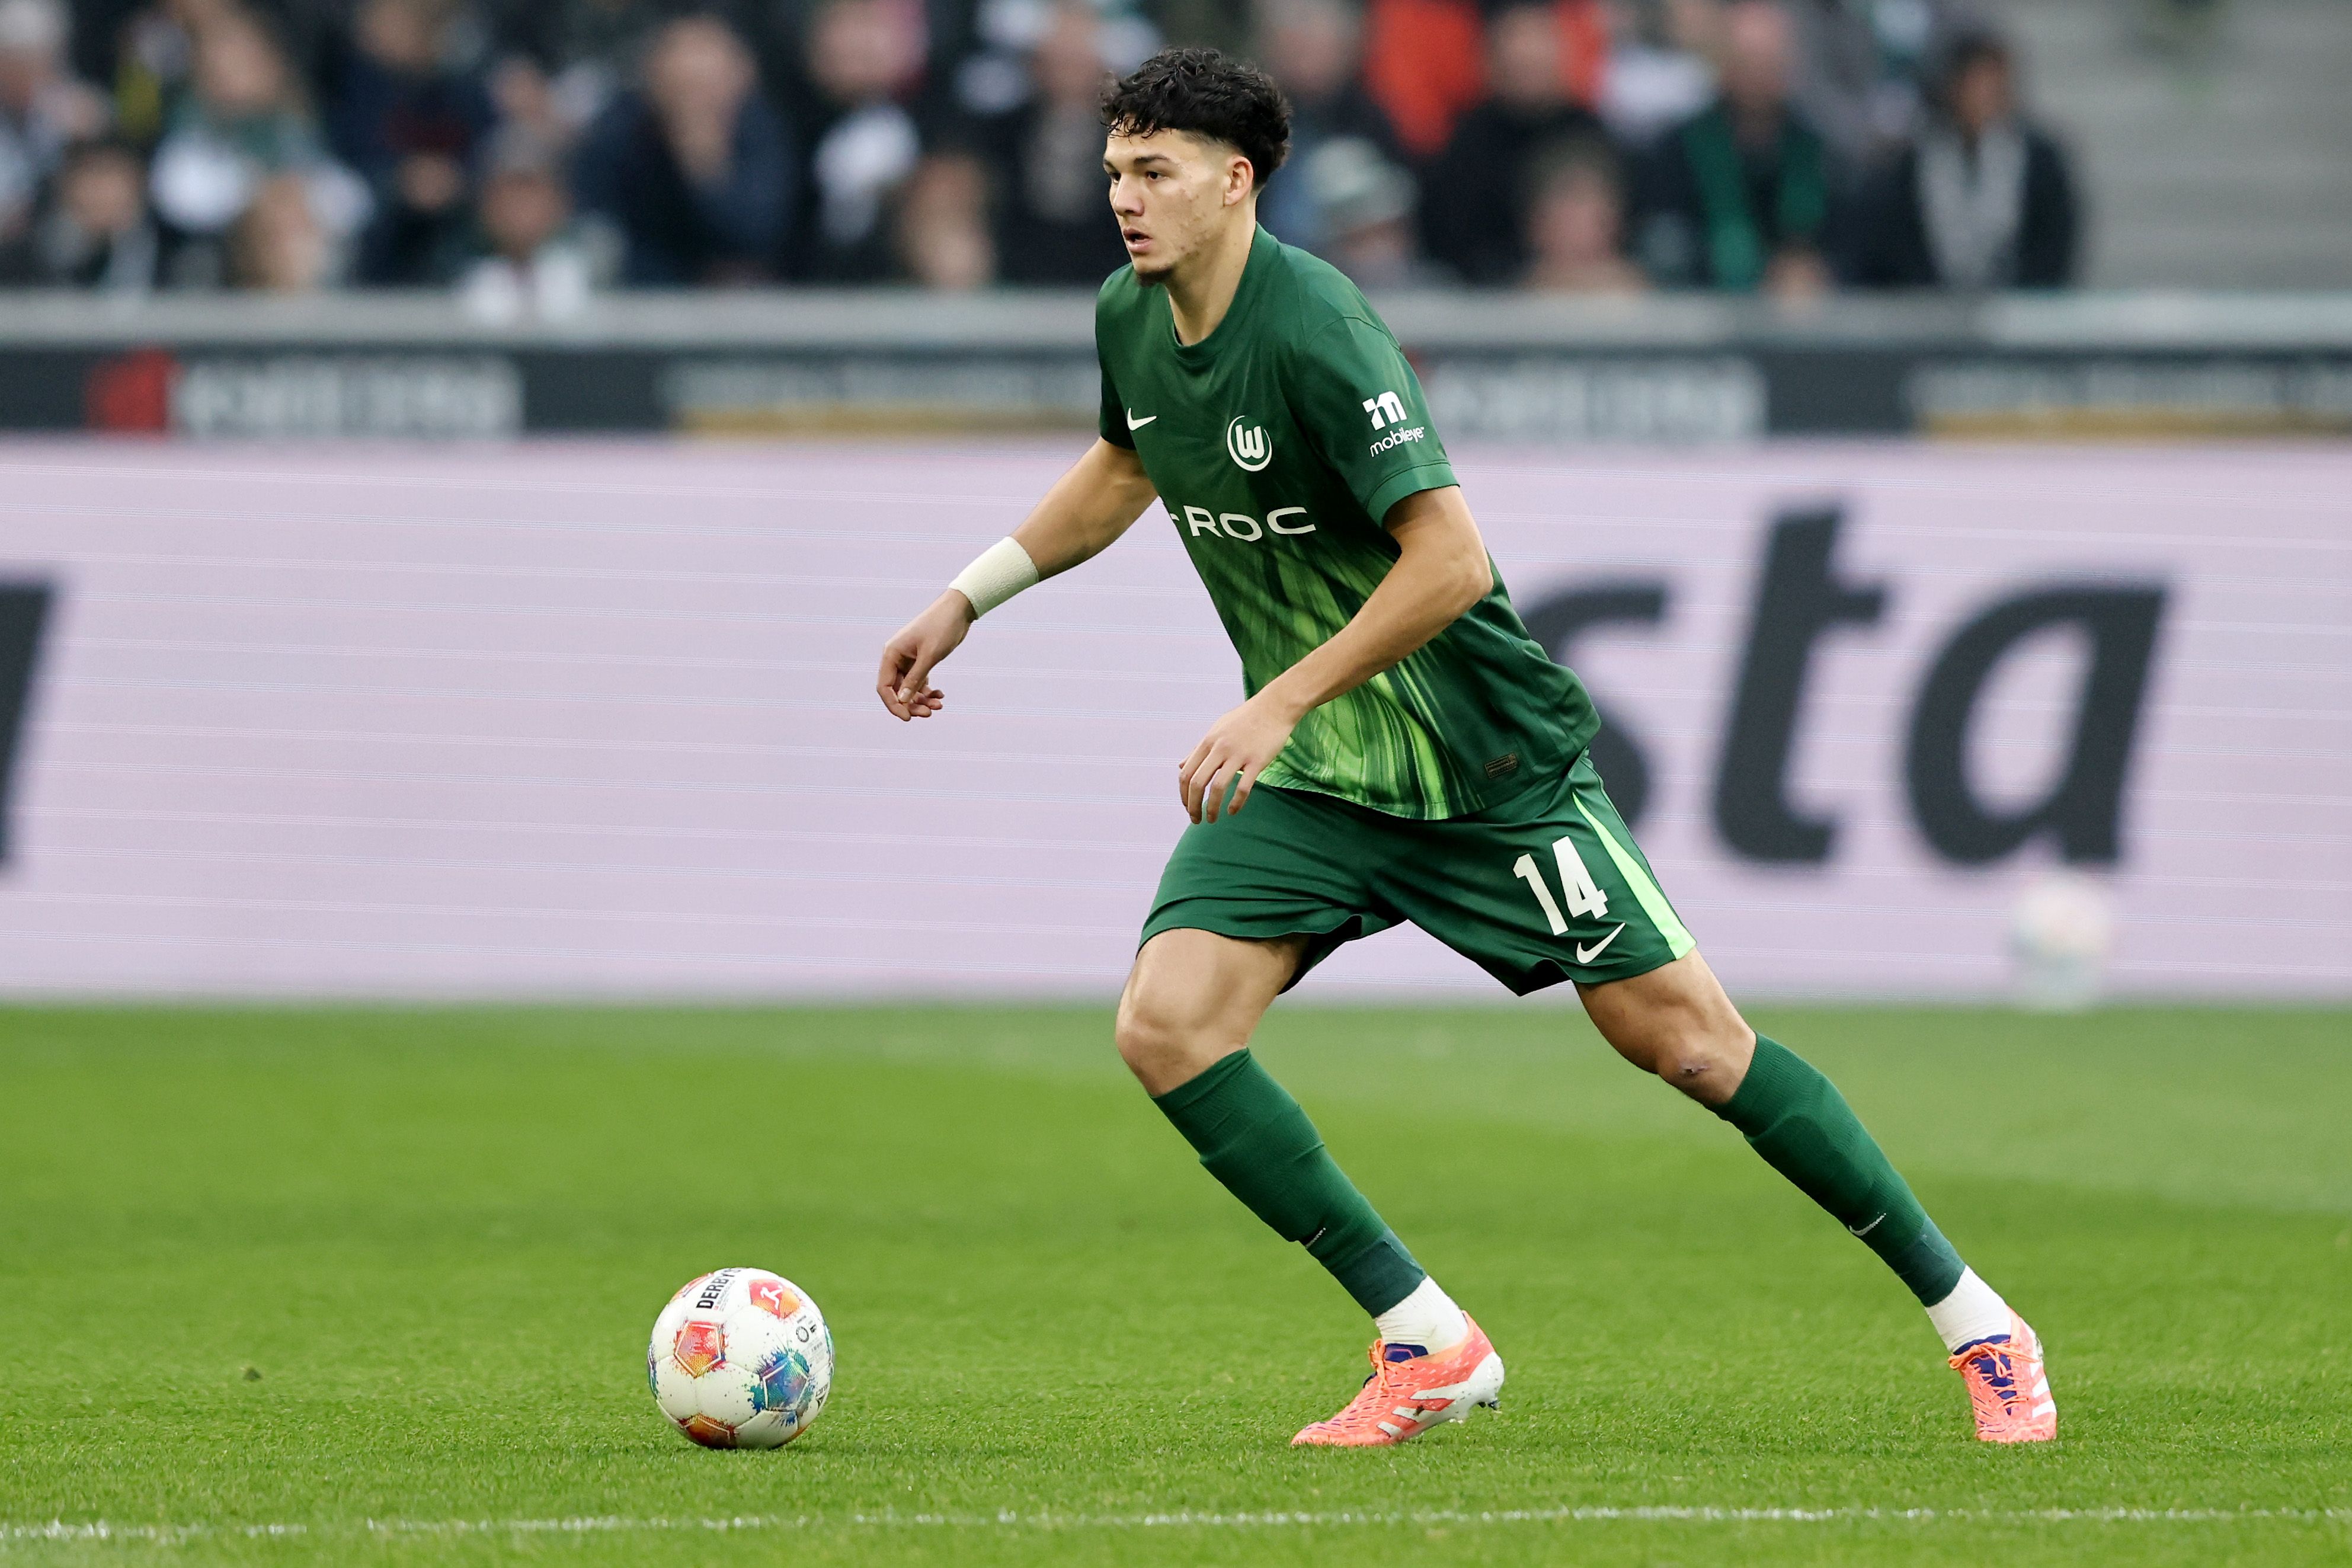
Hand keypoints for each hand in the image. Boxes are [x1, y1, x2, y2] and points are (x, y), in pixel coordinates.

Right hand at [876, 591, 971, 720]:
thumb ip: (915, 679)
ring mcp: (908, 660)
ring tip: (939, 704)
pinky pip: (919, 682)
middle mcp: (896, 658)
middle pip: (897, 690)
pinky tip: (940, 695)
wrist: (958, 610)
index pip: (884, 687)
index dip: (893, 705)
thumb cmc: (942, 628)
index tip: (908, 718)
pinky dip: (928, 691)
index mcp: (891, 654)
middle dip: (911, 704)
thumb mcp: (929, 656)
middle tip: (930, 713)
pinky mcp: (920, 661)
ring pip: (909, 688)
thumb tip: (902, 701)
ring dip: (922, 699)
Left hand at [1178, 690, 1301, 822]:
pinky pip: (1243, 788)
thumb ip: (1198, 749)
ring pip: (1218, 788)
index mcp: (1208, 742)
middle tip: (1195, 820)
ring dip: (1212, 808)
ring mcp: (1238, 755)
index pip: (1186, 773)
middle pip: (1197, 783)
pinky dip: (1236, 804)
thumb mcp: (1216, 729)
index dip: (1183, 794)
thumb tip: (1181, 766)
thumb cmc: (1244, 719)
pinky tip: (1232, 811)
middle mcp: (1219, 749)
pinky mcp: (1257, 761)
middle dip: (1193, 806)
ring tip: (1212, 820)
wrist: (1274, 707)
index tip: (1187, 807)